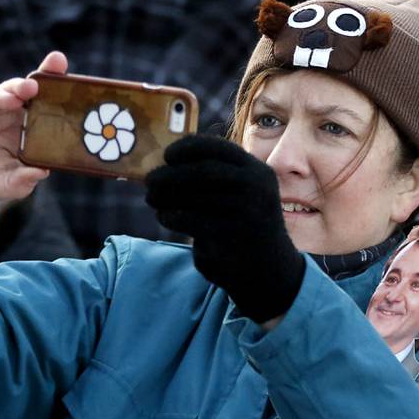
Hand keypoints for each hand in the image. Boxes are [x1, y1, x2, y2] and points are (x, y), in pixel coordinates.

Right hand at [0, 52, 68, 246]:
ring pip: (15, 93)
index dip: (65, 107)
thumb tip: (42, 174)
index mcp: (29, 143)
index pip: (52, 120)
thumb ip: (18, 183)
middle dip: (50, 80)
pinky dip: (0, 95)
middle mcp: (15, 124)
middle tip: (60, 64)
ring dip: (25, 86)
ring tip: (33, 87)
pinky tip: (11, 96)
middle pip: (38, 98)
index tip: (82, 96)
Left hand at [145, 135, 304, 323]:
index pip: (219, 149)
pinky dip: (171, 216)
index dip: (188, 148)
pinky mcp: (231, 239)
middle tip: (149, 181)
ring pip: (195, 196)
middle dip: (170, 174)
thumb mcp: (243, 193)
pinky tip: (164, 216)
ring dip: (166, 196)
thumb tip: (167, 165)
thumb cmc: (245, 223)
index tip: (167, 155)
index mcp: (257, 172)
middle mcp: (256, 189)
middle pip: (203, 172)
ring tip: (153, 199)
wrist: (269, 269)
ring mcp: (246, 214)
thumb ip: (216, 176)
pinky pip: (191, 221)